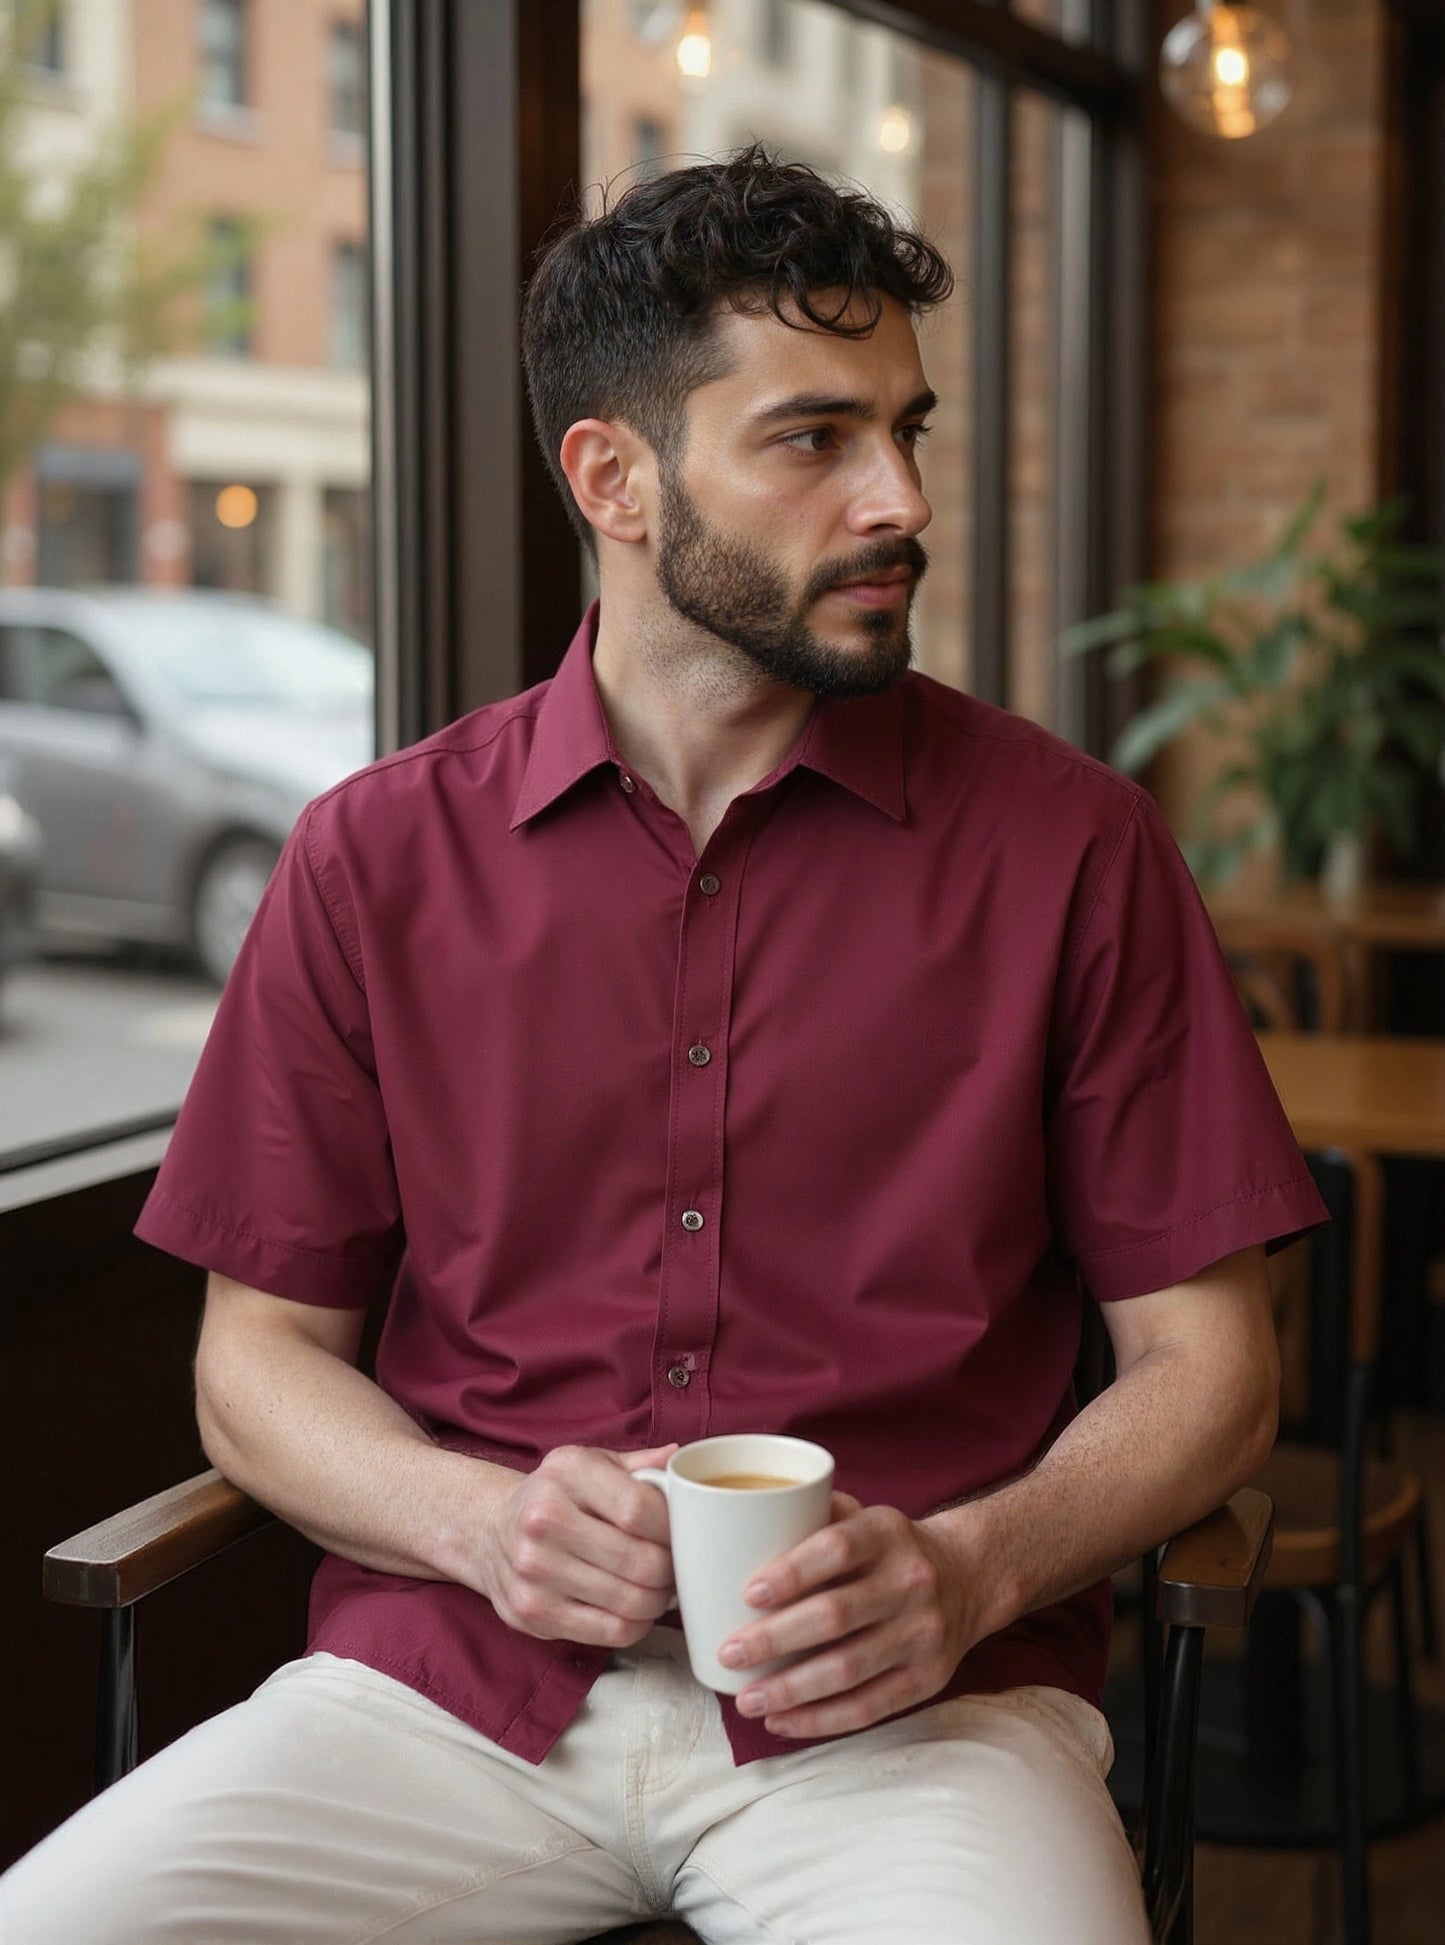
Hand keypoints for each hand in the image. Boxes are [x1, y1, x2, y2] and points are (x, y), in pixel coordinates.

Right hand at [476, 1443, 677, 1648]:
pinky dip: (636, 1625)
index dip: (673, 1528)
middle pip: (639, 1562)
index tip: (683, 1534)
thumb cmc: (555, 1495)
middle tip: (677, 1567)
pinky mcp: (531, 1612)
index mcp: (566, 1472)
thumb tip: (680, 1460)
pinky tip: (636, 1609)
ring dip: (658, 1601)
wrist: (489, 1529)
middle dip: (672, 1570)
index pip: (639, 1509)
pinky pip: (609, 1632)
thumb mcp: (590, 1464)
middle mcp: (543, 1519)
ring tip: (660, 1588)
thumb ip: (638, 1465)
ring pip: (629, 1602)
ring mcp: (533, 1570)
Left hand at [717, 1494, 978, 1738]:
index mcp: (887, 1533)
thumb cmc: (889, 1549)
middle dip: (775, 1640)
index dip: (792, 1572)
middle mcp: (911, 1582)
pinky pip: (869, 1707)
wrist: (968, 1577)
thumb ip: (814, 1516)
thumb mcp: (865, 1518)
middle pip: (836, 1616)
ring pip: (849, 1670)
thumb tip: (744, 1525)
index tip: (748, 1593)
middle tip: (729, 1654)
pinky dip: (820, 1719)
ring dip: (790, 1689)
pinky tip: (781, 1721)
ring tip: (745, 1700)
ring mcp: (923, 1634)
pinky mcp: (928, 1679)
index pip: (837, 1548)